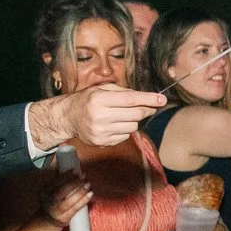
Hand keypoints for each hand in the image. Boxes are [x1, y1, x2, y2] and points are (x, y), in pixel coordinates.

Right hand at [36, 84, 166, 149]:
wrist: (67, 117)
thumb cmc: (88, 100)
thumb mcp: (102, 89)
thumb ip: (124, 92)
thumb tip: (148, 99)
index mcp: (100, 99)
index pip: (131, 99)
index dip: (149, 99)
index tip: (162, 99)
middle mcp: (100, 116)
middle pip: (136, 115)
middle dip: (146, 110)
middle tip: (149, 106)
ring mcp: (101, 131)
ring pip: (133, 127)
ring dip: (133, 120)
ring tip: (122, 115)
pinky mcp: (102, 142)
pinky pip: (125, 137)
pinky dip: (125, 130)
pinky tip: (114, 124)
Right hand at [39, 166, 90, 224]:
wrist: (47, 221)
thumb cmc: (51, 202)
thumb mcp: (50, 190)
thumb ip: (57, 179)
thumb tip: (64, 164)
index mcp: (45, 191)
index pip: (55, 182)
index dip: (66, 176)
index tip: (75, 170)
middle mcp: (49, 201)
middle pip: (61, 191)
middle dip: (73, 182)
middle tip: (83, 176)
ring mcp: (56, 211)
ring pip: (68, 200)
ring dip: (80, 191)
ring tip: (88, 184)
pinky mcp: (64, 218)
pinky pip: (75, 209)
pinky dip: (83, 201)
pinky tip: (90, 194)